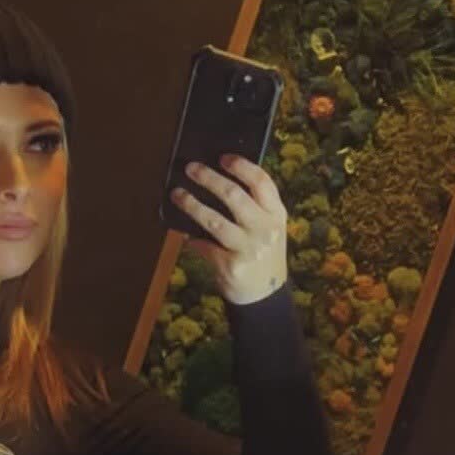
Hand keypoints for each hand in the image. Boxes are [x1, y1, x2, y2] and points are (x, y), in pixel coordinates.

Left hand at [169, 155, 287, 305]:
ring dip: (192, 205)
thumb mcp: (269, 228)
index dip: (241, 166)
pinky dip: (194, 241)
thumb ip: (255, 206)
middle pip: (234, 196)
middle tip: (191, 169)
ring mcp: (249, 249)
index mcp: (276, 214)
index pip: (261, 182)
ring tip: (178, 195)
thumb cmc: (262, 254)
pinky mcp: (232, 266)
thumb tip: (219, 180)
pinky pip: (206, 247)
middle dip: (209, 179)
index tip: (223, 158)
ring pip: (214, 221)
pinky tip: (187, 237)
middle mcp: (265, 229)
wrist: (265, 296)